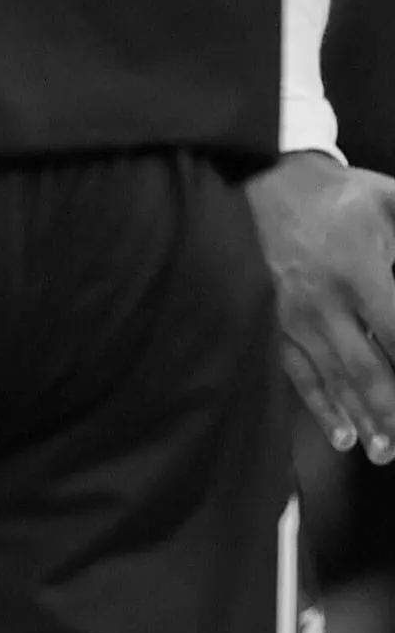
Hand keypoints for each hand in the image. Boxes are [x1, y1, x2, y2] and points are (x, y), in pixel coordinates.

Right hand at [253, 150, 394, 461]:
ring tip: (385, 453)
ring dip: (362, 419)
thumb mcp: (388, 201)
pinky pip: (298, 372)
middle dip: (393, 411)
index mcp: (356, 270)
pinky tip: (341, 433)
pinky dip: (320, 405)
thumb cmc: (331, 194)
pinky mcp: (270, 321)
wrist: (252, 179)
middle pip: (367, 370)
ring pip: (333, 379)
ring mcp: (291, 316)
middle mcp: (323, 302)